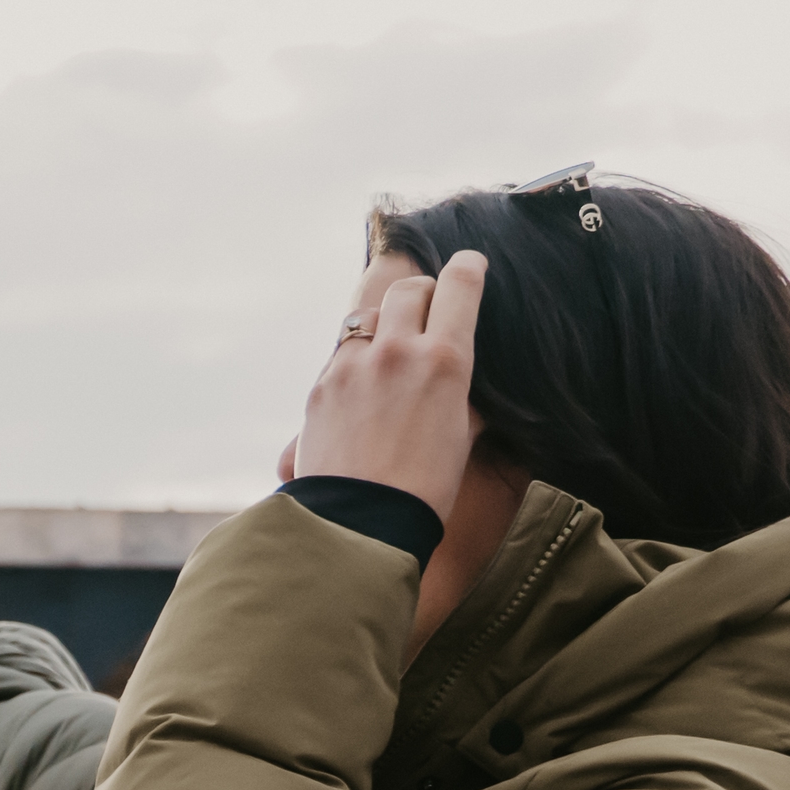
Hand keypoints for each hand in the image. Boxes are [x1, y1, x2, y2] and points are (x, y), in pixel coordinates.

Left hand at [295, 250, 485, 523]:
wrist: (360, 523)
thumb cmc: (425, 487)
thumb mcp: (462, 434)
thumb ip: (462, 393)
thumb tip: (460, 381)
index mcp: (444, 359)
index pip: (460, 284)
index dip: (468, 268)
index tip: (469, 265)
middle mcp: (395, 351)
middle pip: (408, 289)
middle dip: (422, 292)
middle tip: (428, 308)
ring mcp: (352, 366)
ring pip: (368, 317)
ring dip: (383, 323)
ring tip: (390, 347)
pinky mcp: (319, 387)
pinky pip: (341, 355)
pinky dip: (354, 360)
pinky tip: (361, 386)